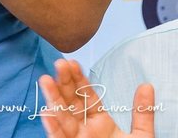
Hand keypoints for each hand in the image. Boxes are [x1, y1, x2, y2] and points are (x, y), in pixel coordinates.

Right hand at [39, 59, 154, 137]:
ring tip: (46, 80)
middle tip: (59, 64)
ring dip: (53, 99)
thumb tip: (147, 86)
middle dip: (63, 83)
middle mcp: (84, 128)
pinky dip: (53, 127)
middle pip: (70, 102)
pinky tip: (47, 112)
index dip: (79, 79)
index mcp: (100, 122)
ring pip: (61, 117)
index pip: (86, 96)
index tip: (72, 62)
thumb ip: (142, 112)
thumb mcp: (142, 136)